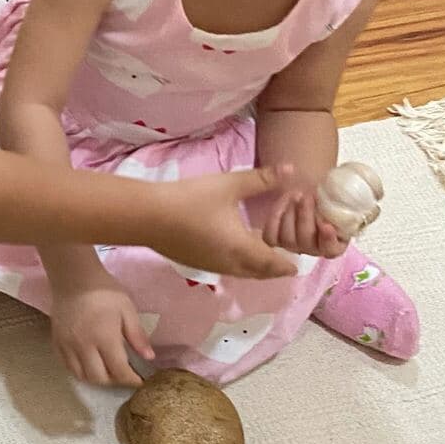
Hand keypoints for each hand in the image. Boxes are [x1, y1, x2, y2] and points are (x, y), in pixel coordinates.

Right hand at [50, 280, 154, 387]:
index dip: (131, 379)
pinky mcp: (57, 343)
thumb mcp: (127, 310)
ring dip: (97, 378)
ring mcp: (68, 346)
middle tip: (123, 374)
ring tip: (107, 371)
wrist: (74, 278)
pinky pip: (68, 367)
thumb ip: (137, 336)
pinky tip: (89, 365)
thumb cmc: (104, 292)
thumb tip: (150, 357)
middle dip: (114, 381)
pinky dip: (80, 372)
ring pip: (82, 376)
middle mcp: (84, 346)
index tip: (139, 381)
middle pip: (99, 378)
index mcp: (104, 337)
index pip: (119, 370)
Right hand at [153, 168, 298, 280]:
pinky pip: (224, 268)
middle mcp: (229, 263)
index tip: (296, 267)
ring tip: (261, 260)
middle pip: (257, 273)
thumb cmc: (191, 200)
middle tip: (282, 266)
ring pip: (240, 273)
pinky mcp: (194, 262)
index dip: (285, 265)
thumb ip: (261, 179)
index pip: (272, 263)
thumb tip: (290, 170)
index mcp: (242, 248)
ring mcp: (210, 265)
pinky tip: (232, 252)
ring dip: (254, 269)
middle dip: (272, 271)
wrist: (148, 216)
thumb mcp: (229, 185)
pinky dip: (237, 265)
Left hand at [259, 186, 347, 259]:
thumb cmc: (329, 194)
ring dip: (291, 214)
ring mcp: (293, 246)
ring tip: (296, 195)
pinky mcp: (275, 239)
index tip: (327, 225)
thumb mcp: (339, 196)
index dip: (327, 239)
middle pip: (306, 242)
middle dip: (306, 217)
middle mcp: (313, 249)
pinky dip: (276, 217)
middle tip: (307, 197)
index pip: (331, 249)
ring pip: (287, 240)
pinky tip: (284, 201)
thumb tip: (351, 194)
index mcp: (336, 243)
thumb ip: (341, 200)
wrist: (308, 189)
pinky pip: (270, 236)